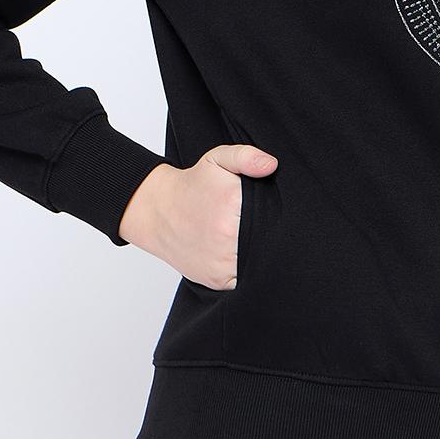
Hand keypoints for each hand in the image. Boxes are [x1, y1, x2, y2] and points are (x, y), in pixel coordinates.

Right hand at [117, 143, 277, 287]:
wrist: (158, 212)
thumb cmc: (193, 186)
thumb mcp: (217, 159)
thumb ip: (246, 157)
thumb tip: (271, 165)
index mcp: (233, 202)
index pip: (276, 215)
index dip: (281, 216)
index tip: (279, 214)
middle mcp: (228, 235)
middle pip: (270, 241)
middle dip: (274, 236)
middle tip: (268, 228)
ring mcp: (222, 262)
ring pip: (261, 265)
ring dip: (263, 257)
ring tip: (256, 241)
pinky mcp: (218, 280)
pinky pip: (246, 281)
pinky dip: (250, 273)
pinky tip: (244, 256)